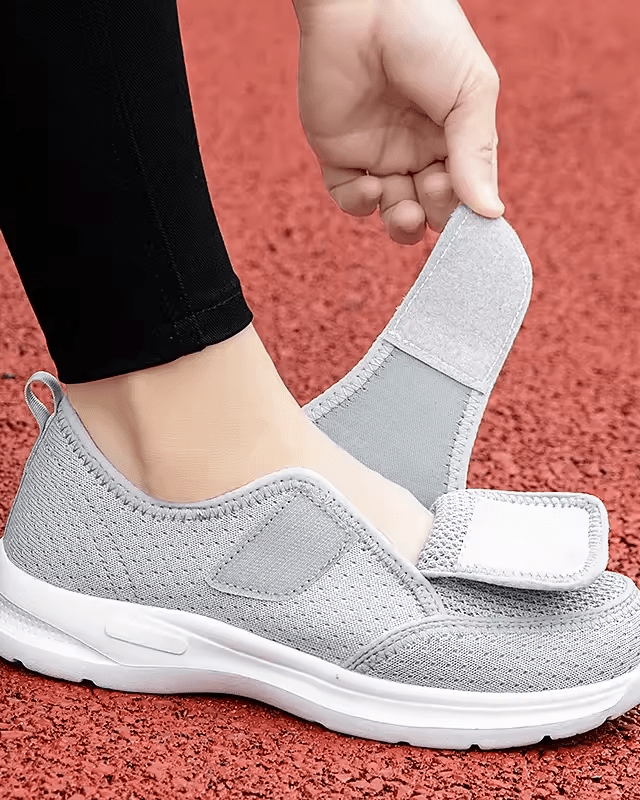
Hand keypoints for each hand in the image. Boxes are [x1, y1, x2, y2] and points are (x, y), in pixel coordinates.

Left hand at [294, 0, 503, 243]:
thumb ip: (477, 154)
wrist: (363, 2)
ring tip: (404, 210)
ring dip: (401, 224)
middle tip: (432, 190)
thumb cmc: (427, 35)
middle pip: (430, 211)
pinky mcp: (338, 154)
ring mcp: (378, 155)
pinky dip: (360, 204)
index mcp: (455, 138)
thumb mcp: (469, 92)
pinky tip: (371, 186)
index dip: (467, 211)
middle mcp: (418, 151)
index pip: (466, 193)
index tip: (470, 215)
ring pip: (391, 213)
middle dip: (435, 215)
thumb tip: (492, 215)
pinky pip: (349, 198)